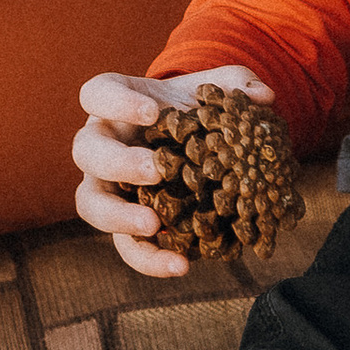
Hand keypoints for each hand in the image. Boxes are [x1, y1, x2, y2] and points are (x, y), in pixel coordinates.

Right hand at [73, 65, 273, 277]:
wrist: (193, 140)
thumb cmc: (193, 106)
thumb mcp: (214, 88)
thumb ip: (236, 84)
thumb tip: (263, 97)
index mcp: (116, 104)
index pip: (98, 94)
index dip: (117, 102)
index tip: (152, 112)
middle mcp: (102, 143)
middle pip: (86, 150)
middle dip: (118, 162)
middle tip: (156, 171)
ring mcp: (108, 185)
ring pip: (90, 202)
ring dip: (118, 216)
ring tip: (153, 225)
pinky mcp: (125, 223)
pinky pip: (124, 245)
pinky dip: (148, 259)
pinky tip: (181, 265)